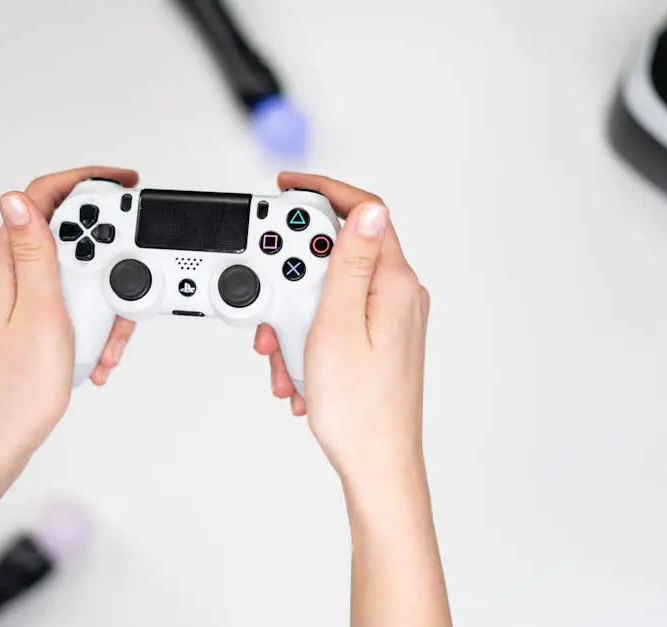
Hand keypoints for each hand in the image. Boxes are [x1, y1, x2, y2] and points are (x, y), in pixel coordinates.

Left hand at [0, 166, 138, 458]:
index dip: (86, 181)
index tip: (123, 183)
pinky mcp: (34, 315)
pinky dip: (94, 320)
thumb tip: (17, 198)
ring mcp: (21, 293)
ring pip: (78, 272)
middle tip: (122, 282)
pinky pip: (75, 300)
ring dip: (104, 300)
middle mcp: (9, 271)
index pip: (42, 197)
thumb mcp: (38, 311)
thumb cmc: (16, 386)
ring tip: (106, 336)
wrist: (3, 434)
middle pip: (70, 235)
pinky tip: (97, 350)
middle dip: (106, 259)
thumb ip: (34, 251)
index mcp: (5, 261)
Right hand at [255, 172, 429, 481]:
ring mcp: (387, 318)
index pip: (363, 212)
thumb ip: (349, 264)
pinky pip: (333, 319)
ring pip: (327, 292)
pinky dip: (306, 336)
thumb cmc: (359, 410)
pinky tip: (295, 368)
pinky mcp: (376, 339)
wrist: (376, 466)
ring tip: (281, 352)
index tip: (286, 186)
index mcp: (394, 285)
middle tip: (269, 302)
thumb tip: (366, 209)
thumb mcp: (338, 327)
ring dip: (294, 316)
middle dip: (292, 277)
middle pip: (335, 254)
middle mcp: (397, 296)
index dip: (322, 191)